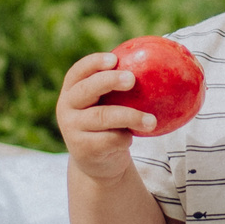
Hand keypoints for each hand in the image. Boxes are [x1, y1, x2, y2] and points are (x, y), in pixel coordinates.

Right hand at [56, 51, 155, 181]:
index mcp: (71, 90)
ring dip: (131, 116)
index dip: (95, 63)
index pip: (78, 71)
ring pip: (102, 116)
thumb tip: (158, 63)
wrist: (98, 164)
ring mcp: (72, 129)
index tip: (115, 59)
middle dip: (109, 81)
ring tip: (152, 121)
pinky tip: (130, 138)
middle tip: (132, 79)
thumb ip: (120, 88)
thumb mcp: (107, 105)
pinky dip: (125, 138)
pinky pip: (110, 139)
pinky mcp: (83, 149)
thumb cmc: (108, 125)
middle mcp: (66, 107)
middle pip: (87, 90)